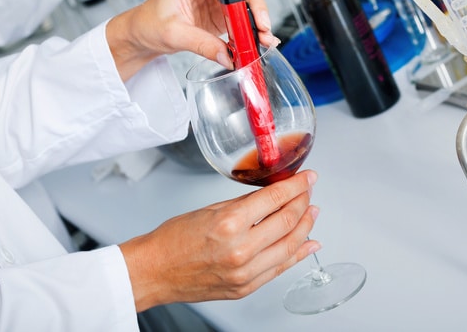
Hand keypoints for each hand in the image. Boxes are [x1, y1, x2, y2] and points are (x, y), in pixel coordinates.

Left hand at [106, 0, 280, 80]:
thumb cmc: (151, 23)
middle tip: (261, 23)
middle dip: (255, 2)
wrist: (146, 34)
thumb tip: (227, 56)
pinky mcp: (223, 13)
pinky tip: (258, 39)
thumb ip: (201, 44)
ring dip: (258, 17)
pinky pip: (243, 17)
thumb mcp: (173, 34)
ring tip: (263, 36)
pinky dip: (252, 28)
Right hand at [119, 170, 319, 310]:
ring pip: (290, 246)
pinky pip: (280, 268)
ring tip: (312, 212)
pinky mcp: (246, 287)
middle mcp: (241, 250)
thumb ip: (244, 204)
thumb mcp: (210, 210)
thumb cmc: (173, 240)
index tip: (308, 177)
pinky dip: (298, 254)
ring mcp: (245, 272)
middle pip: (287, 221)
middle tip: (308, 191)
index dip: (297, 185)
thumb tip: (270, 196)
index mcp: (230, 224)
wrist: (154, 272)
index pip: (275, 199)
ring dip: (306, 226)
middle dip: (303, 202)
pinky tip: (309, 243)